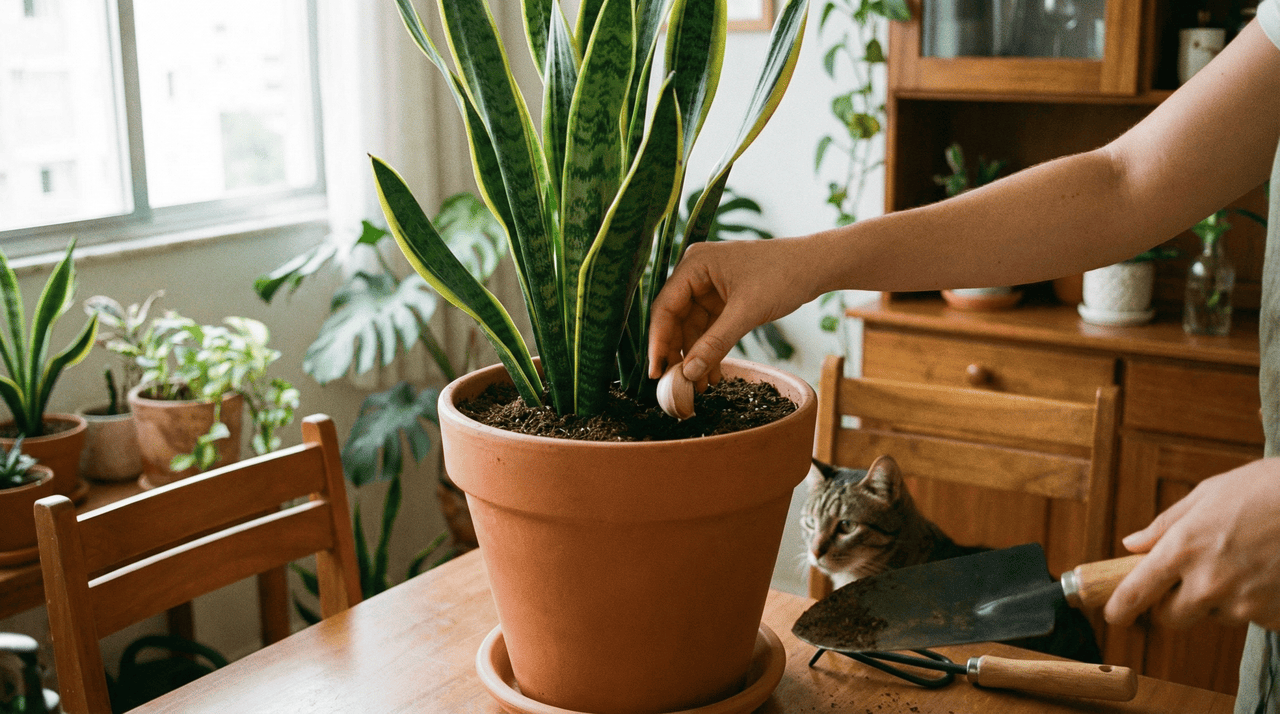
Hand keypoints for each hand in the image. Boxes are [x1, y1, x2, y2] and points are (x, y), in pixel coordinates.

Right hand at [646, 238, 816, 384]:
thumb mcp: (747, 312)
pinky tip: (713, 372)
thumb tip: (689, 373)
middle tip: (678, 384)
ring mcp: (710, 286)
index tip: (656, 371)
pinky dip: (711, 349)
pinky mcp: (724, 298)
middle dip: (679, 352)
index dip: (659, 342)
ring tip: (699, 385)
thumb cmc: (784, 275)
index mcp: (695, 264)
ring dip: (696, 355)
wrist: (817, 266)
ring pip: (693, 327)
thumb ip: (715, 343)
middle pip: (676, 319)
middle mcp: (697, 273)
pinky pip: (710, 328)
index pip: (666, 307)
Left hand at [1104, 458, 1279, 630]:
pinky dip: (1255, 600)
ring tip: (1244, 560)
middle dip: (1172, 605)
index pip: (1136, 592)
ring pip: (1215, 615)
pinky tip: (1268, 571)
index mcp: (1183, 548)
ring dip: (1219, 598)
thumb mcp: (1209, 494)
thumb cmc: (1267, 489)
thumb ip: (1166, 525)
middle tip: (1185, 583)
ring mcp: (1243, 603)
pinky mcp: (1273, 616)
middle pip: (1171, 618)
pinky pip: (1252, 616)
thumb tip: (1132, 544)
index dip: (1120, 608)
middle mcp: (1208, 582)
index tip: (1115, 615)